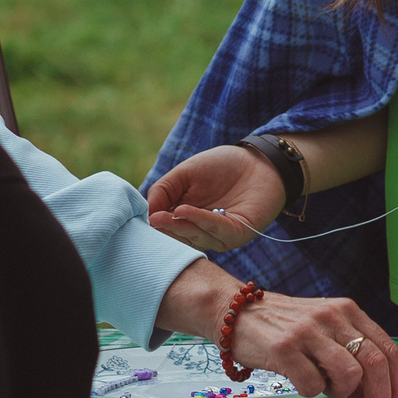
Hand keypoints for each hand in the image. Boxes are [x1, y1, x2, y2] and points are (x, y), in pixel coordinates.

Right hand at [145, 143, 283, 252]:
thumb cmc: (222, 166)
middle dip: (163, 229)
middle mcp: (200, 232)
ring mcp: (218, 236)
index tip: (138, 219)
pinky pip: (217, 230)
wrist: (260, 160)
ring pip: (195, 237)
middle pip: (177, 237)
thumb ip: (163, 190)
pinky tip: (185, 210)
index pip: (164, 228)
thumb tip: (146, 213)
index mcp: (185, 220)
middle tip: (150, 221)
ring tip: (162, 216)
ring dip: (178, 226)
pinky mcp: (237, 233)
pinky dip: (200, 220)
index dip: (152, 224)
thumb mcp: (185, 173)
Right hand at [227, 291, 397, 397]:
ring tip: (324, 387)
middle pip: (376, 363)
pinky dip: (310, 392)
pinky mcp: (284, 348)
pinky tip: (299, 381)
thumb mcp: (324, 338)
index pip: (388, 350)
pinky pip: (312, 384)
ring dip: (341, 392)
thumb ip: (350, 367)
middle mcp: (333, 316)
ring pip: (349, 374)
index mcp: (349, 312)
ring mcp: (309, 331)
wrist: (235, 311)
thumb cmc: (284, 329)